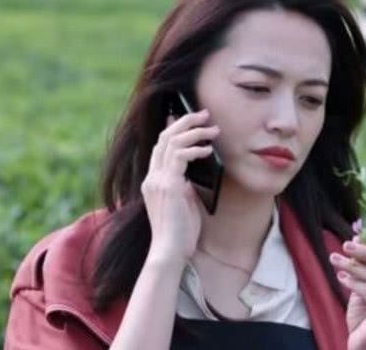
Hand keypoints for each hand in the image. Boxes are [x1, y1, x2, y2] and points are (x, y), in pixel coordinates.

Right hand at [141, 108, 219, 265]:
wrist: (170, 251)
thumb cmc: (179, 233)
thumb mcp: (182, 203)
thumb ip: (184, 185)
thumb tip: (193, 171)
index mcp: (153, 181)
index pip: (159, 147)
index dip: (171, 128)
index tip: (184, 116)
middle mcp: (152, 178)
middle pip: (164, 138)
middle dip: (184, 121)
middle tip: (203, 114)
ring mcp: (158, 180)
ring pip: (172, 142)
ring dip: (194, 132)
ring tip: (212, 128)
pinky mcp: (168, 185)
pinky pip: (180, 157)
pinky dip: (195, 149)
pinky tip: (208, 149)